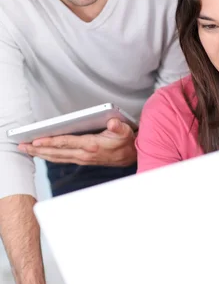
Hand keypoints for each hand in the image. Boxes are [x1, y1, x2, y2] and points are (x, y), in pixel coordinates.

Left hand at [18, 118, 136, 166]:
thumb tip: (112, 123)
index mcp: (91, 145)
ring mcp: (82, 159)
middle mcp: (84, 154)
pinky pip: (62, 159)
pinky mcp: (82, 160)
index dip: (50, 141)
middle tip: (23, 147)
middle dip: (38, 149)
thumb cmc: (126, 141)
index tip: (36, 140)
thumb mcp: (125, 131)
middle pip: (56, 152)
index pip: (66, 143)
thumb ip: (118, 126)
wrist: (132, 156)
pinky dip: (49, 157)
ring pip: (57, 158)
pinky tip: (42, 154)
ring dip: (41, 154)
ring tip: (27, 150)